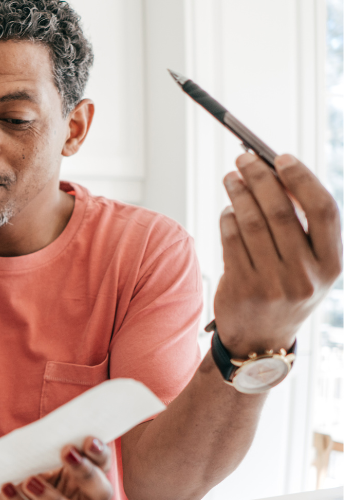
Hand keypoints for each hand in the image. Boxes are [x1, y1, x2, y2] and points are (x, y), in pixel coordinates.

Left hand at [0, 437, 112, 499]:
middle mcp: (90, 499)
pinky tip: (7, 488)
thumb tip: (40, 434)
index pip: (102, 464)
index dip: (99, 452)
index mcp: (91, 478)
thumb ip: (47, 454)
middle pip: (101, 489)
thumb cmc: (34, 478)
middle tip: (67, 452)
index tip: (88, 440)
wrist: (23, 496)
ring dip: (49, 496)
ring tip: (29, 481)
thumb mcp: (43, 466)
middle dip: (85, 471)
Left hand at [214, 153, 341, 355]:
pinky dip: (227, 218)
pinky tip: (228, 209)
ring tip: (231, 177)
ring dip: (238, 193)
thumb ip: (303, 226)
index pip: (324, 210)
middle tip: (245, 158)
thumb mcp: (309, 265)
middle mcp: (306, 275)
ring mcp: (274, 284)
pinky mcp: (243, 289)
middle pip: (282, 211)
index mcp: (332, 265)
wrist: (261, 341)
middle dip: (261, 178)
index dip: (303, 179)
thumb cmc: (287, 289)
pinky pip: (231, 240)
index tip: (282, 157)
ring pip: (251, 222)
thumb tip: (276, 173)